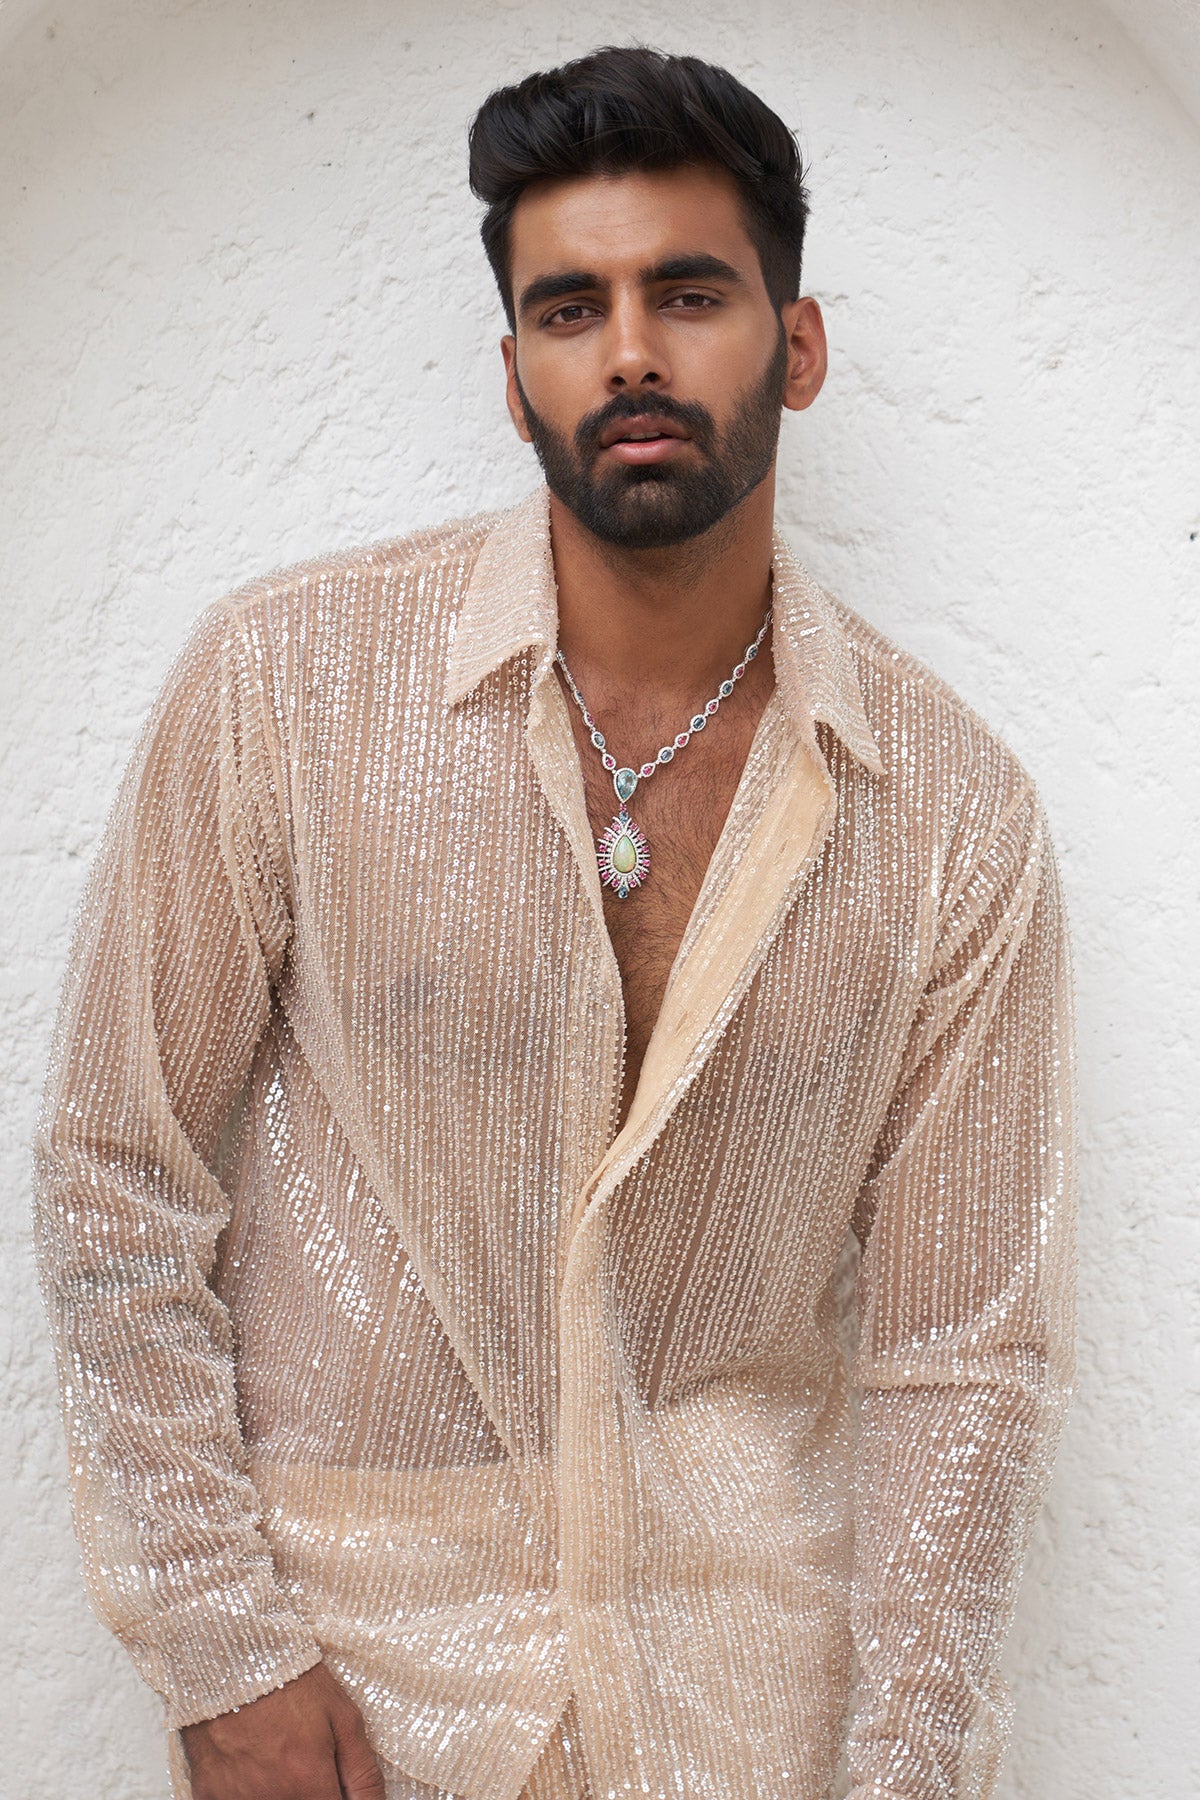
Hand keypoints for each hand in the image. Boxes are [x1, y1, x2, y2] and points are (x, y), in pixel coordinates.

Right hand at [180, 1662, 385, 1798]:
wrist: (233, 1657)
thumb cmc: (291, 1681)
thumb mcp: (343, 1717)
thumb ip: (363, 1774)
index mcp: (307, 1782)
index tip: (336, 1787)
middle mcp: (270, 1799)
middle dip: (313, 1794)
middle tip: (309, 1769)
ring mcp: (234, 1799)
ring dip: (282, 1793)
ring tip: (281, 1764)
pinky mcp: (208, 1794)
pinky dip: (249, 1793)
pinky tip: (255, 1771)